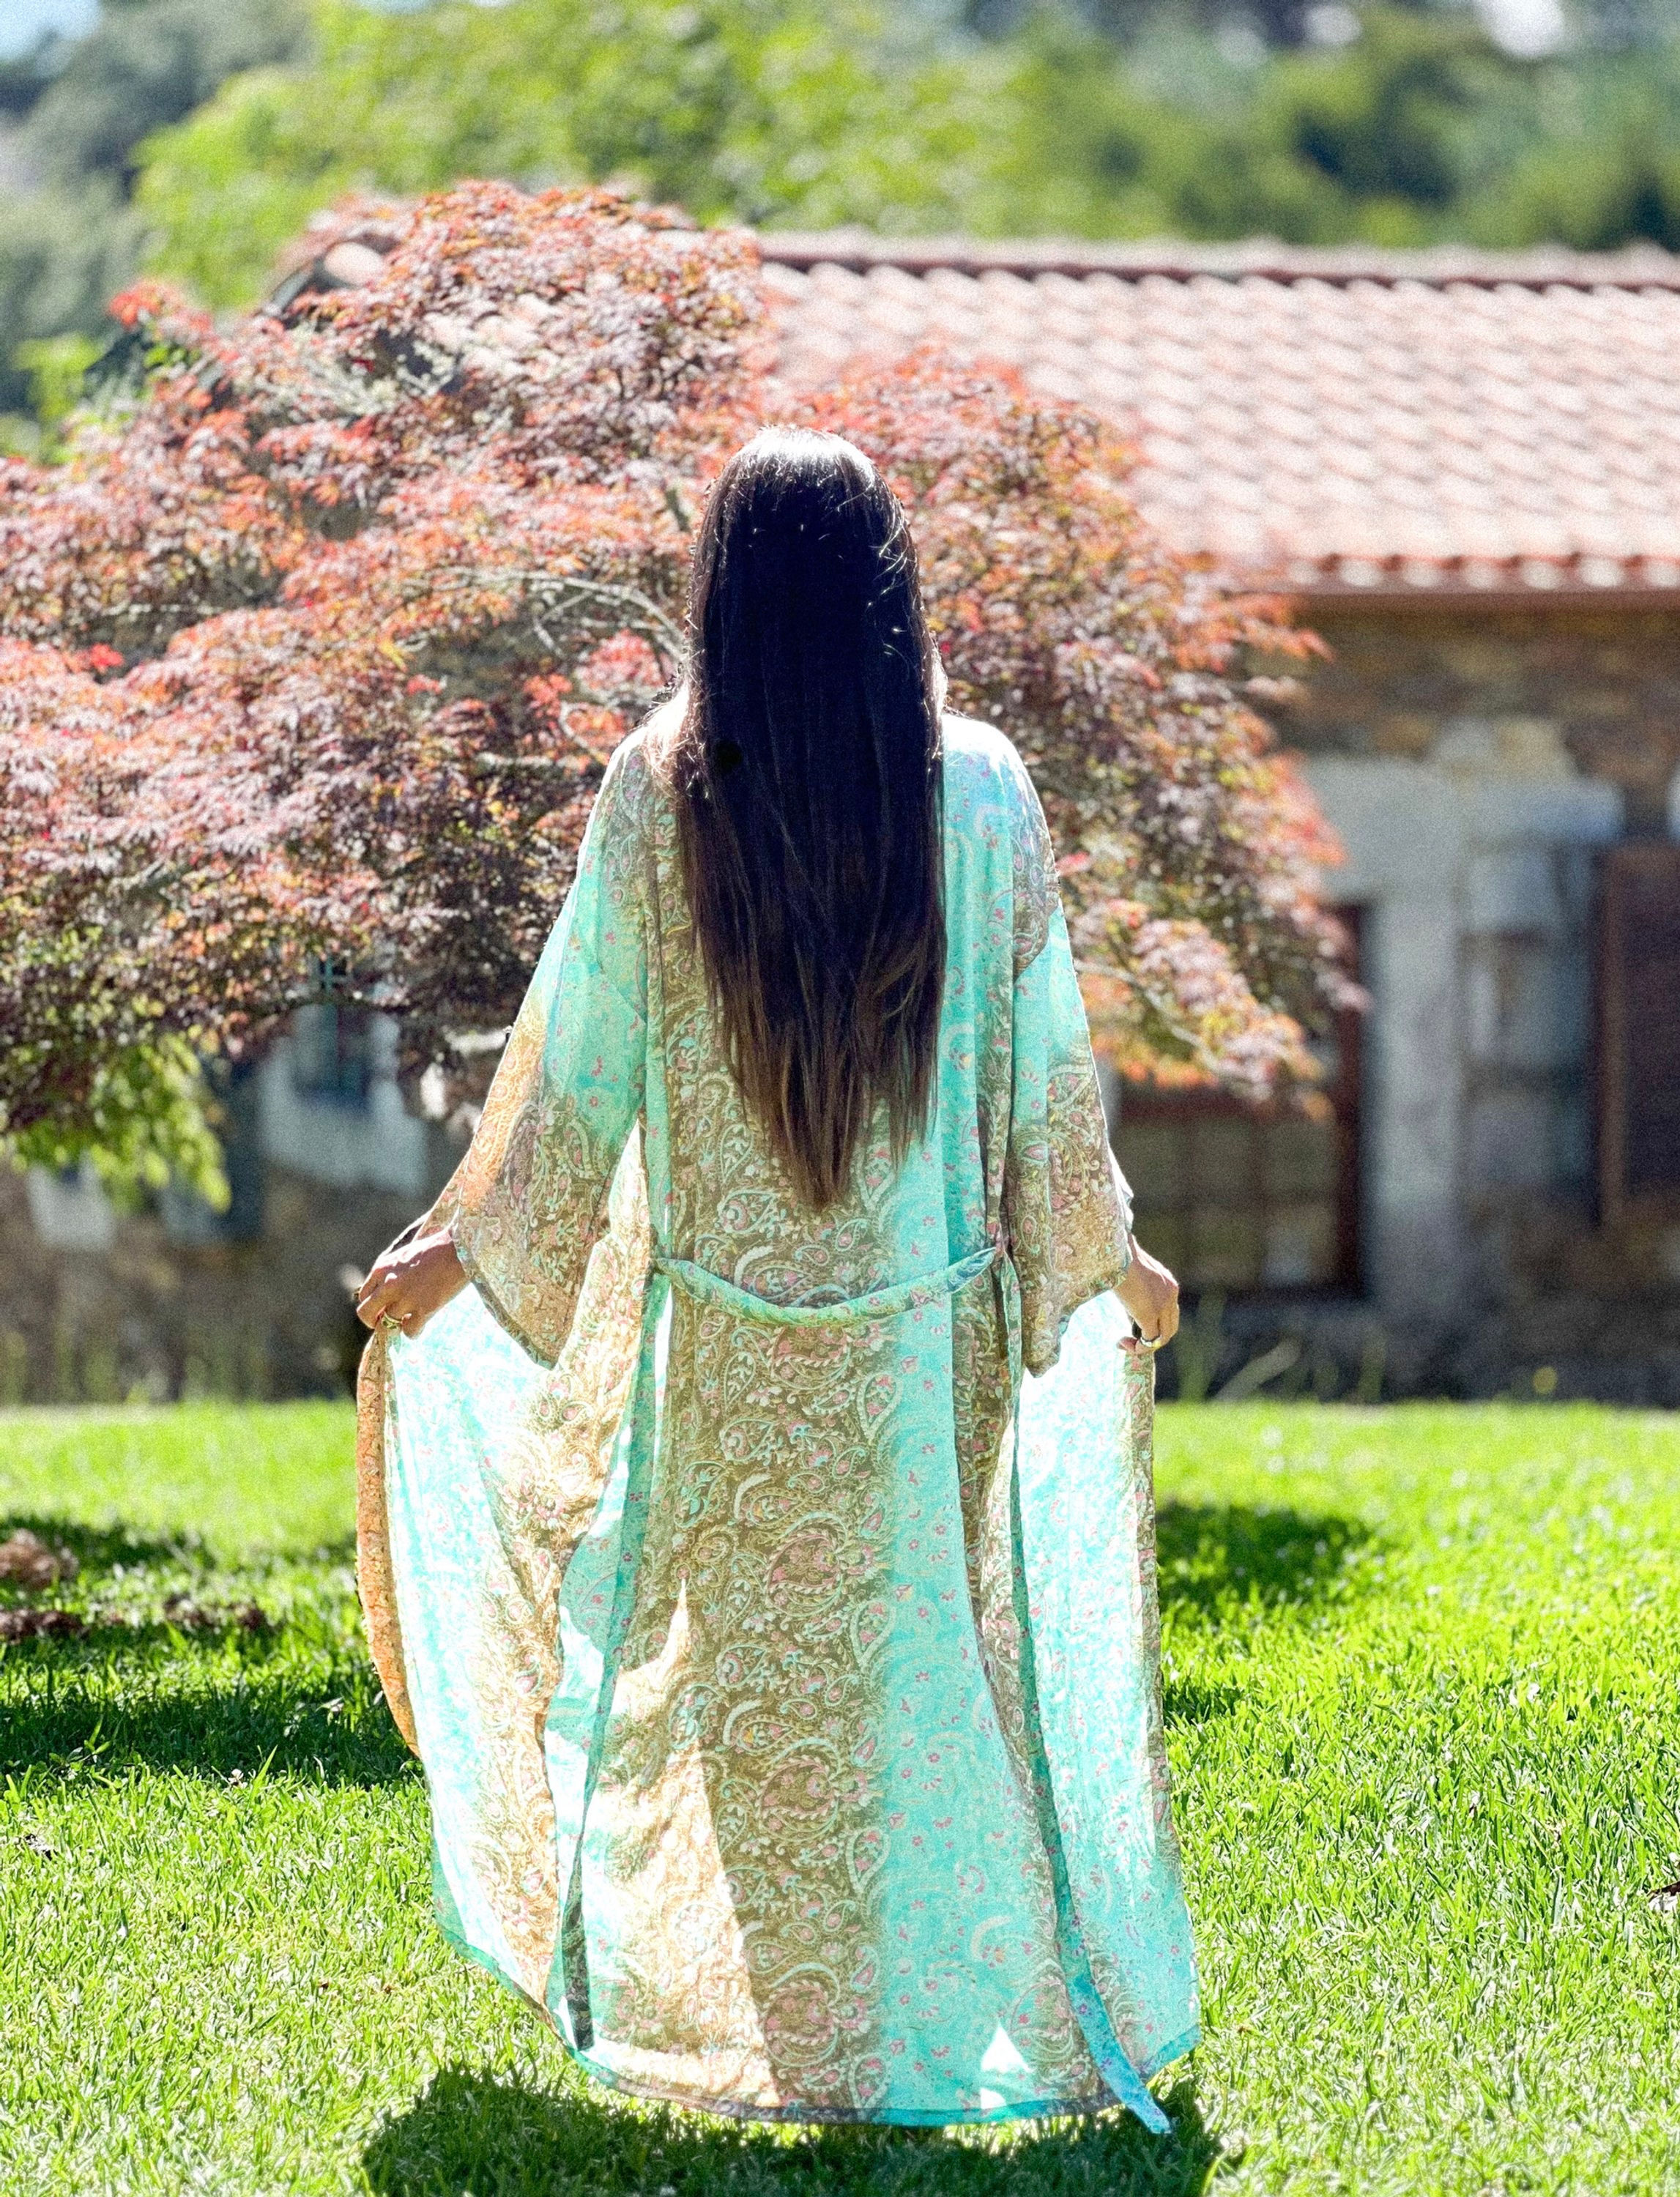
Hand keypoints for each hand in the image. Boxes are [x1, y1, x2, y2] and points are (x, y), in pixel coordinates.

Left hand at [355, 1227, 466, 1340]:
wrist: (459, 1249)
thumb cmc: (436, 1247)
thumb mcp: (405, 1255)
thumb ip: (393, 1272)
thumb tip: (390, 1290)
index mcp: (382, 1268)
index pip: (364, 1295)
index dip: (372, 1305)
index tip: (381, 1308)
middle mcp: (389, 1285)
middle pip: (366, 1313)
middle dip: (373, 1321)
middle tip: (384, 1323)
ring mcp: (405, 1298)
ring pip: (387, 1325)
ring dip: (397, 1326)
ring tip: (408, 1322)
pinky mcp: (423, 1309)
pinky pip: (410, 1331)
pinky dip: (413, 1332)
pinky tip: (421, 1325)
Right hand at [1116, 1237, 1178, 1355]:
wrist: (1116, 1252)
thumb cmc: (1118, 1257)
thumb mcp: (1133, 1274)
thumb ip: (1136, 1290)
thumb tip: (1127, 1304)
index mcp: (1168, 1283)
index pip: (1169, 1313)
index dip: (1154, 1325)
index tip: (1134, 1325)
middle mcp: (1171, 1294)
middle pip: (1170, 1328)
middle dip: (1152, 1339)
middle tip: (1132, 1341)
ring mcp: (1162, 1305)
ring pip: (1162, 1337)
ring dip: (1144, 1346)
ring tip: (1125, 1345)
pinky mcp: (1150, 1314)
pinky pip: (1150, 1340)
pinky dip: (1138, 1347)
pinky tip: (1122, 1343)